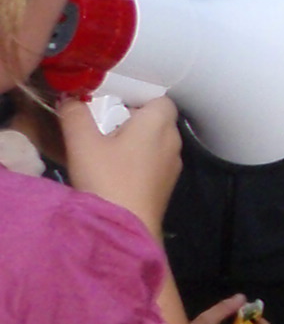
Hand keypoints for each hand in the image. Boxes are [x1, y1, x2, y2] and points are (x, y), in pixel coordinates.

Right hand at [60, 94, 182, 233]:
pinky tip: (113, 170)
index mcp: (159, 123)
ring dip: (131, 141)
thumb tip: (70, 98)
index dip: (136, 98)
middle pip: (154, 119)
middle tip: (100, 126)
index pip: (158, 98)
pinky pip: (153, 161)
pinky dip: (136, 160)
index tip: (110, 105)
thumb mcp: (82, 142)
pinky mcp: (166, 184)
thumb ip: (75, 114)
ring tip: (103, 149)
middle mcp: (173, 140)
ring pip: (153, 142)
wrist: (127, 226)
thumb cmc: (108, 178)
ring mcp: (173, 164)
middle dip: (129, 119)